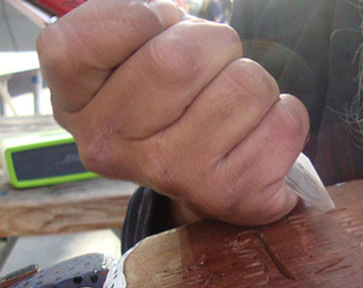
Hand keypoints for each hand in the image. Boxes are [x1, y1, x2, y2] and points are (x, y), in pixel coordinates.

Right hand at [37, 0, 308, 225]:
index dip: (142, 16)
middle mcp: (113, 147)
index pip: (86, 39)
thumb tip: (173, 15)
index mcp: (76, 104)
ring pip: (245, 84)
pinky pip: (285, 121)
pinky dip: (286, 115)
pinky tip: (258, 134)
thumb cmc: (172, 105)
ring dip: (255, 81)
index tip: (161, 30)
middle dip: (215, 44)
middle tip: (213, 67)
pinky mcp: (230, 195)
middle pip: (181, 57)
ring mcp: (171, 175)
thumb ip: (134, 25)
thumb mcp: (130, 61)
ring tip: (235, 108)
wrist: (206, 184)